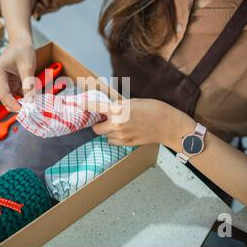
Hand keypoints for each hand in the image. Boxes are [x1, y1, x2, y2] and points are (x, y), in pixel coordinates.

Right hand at [0, 39, 35, 111]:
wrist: (21, 42)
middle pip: (5, 97)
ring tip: (32, 103)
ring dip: (19, 101)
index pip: (4, 94)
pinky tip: (29, 96)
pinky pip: (12, 94)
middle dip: (17, 104)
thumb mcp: (28, 68)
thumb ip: (28, 86)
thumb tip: (31, 101)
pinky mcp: (4, 83)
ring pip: (9, 97)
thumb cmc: (23, 50)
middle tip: (30, 110)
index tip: (24, 111)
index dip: (14, 104)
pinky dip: (21, 96)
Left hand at [81, 98, 195, 147]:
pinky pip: (114, 142)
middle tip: (106, 118)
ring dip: (108, 131)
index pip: (95, 108)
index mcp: (117, 111)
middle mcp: (116, 125)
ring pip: (105, 136)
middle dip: (99, 123)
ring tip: (120, 124)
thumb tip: (108, 107)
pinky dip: (115, 137)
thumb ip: (118, 106)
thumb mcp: (133, 102)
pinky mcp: (127, 144)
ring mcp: (121, 136)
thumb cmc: (154, 109)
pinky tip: (125, 131)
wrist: (168, 125)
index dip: (85, 105)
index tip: (79, 104)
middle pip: (96, 128)